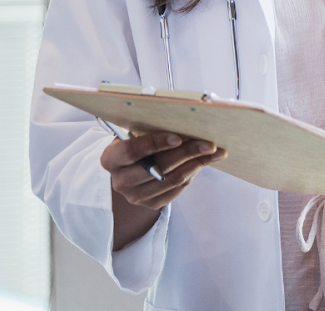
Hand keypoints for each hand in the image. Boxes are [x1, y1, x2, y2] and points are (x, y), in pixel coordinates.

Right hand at [102, 130, 225, 209]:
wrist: (127, 170)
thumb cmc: (133, 144)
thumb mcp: (132, 133)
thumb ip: (149, 129)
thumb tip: (183, 120)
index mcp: (111, 159)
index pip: (132, 151)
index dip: (155, 143)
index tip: (178, 136)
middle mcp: (121, 181)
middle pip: (158, 167)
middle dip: (186, 153)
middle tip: (208, 143)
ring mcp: (135, 196)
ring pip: (172, 179)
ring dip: (197, 164)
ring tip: (213, 152)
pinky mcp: (151, 204)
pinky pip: (177, 189)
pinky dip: (193, 173)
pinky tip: (204, 162)